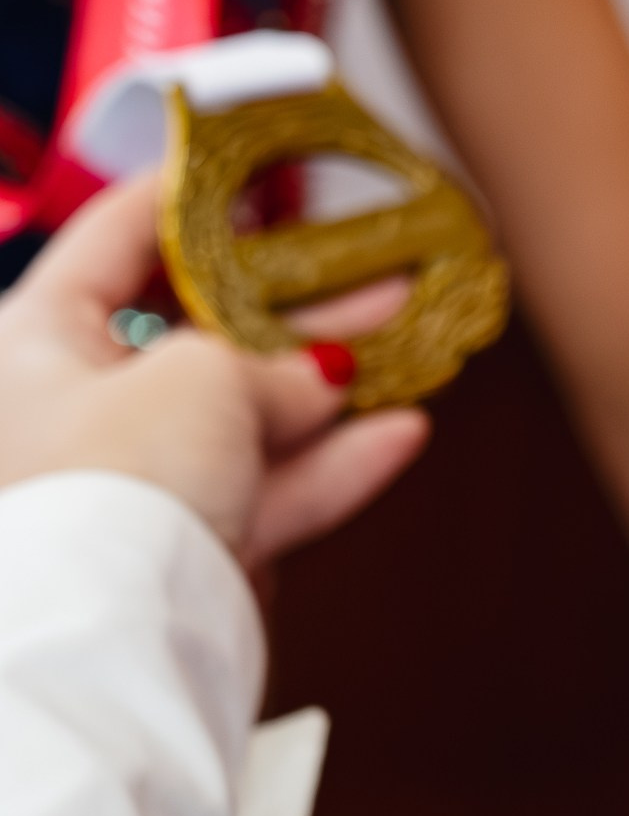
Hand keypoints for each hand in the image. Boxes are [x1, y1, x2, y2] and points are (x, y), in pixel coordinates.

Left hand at [0, 175, 430, 569]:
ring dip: (326, 382)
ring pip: (241, 414)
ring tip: (405, 337)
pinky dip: (329, 465)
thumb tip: (312, 378)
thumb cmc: (113, 490)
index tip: (263, 167)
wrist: (108, 648)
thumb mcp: (202, 377)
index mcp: (33, 339)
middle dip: (291, 299)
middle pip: (193, 328)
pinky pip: (263, 490)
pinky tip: (397, 434)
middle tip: (362, 262)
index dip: (196, 192)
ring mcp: (128, 484)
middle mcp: (69, 408)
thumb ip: (268, 357)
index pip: (116, 232)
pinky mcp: (180, 548)